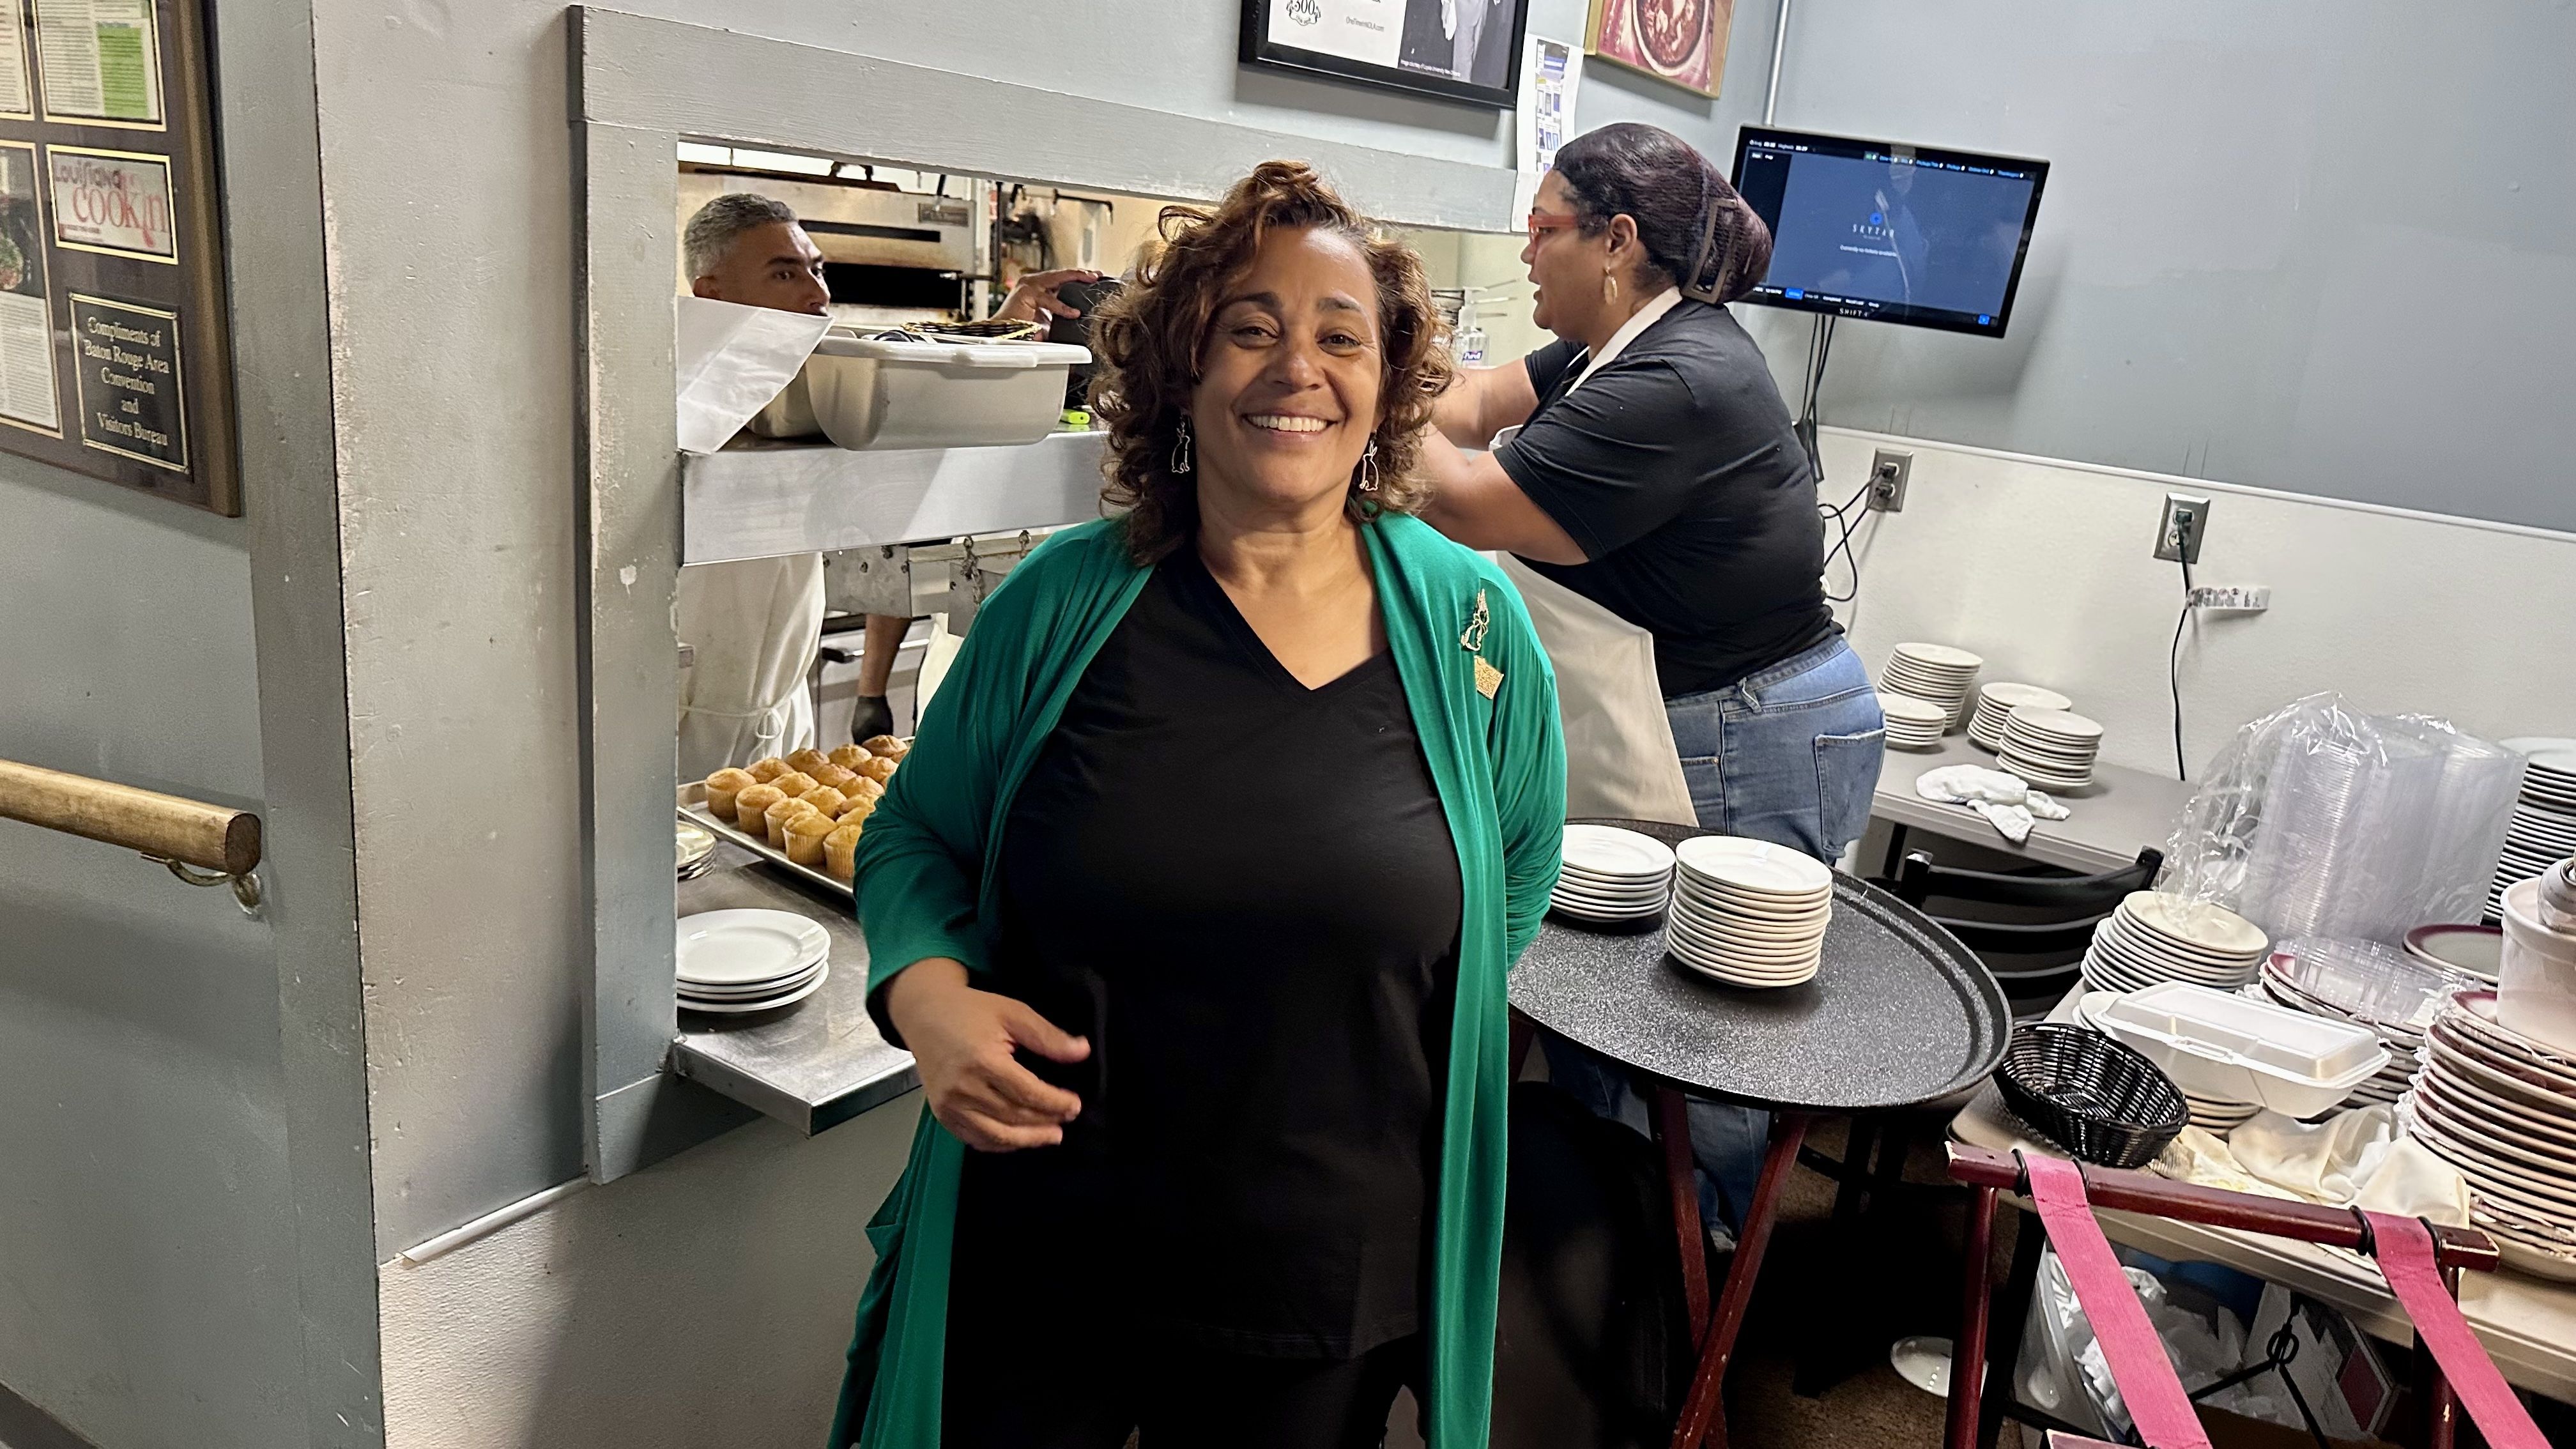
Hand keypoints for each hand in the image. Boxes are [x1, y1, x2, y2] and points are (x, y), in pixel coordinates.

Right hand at [884, 958, 1089, 1150]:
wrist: (925, 1014)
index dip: (1056, 1103)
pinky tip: (1019, 1139)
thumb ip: (1047, 1036)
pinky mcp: (942, 1114)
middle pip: (1014, 1116)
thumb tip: (1081, 1051)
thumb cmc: (968, 1011)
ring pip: (996, 1135)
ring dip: (1027, 1140)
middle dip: (1045, 1121)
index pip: (1028, 1094)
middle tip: (1067, 1119)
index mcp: (983, 1061)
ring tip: (1051, 1136)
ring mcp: (950, 1105)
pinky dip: (1000, 1144)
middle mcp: (963, 1088)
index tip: (1075, 1105)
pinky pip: (975, 1139)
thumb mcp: (1013, 1012)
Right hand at [994, 268, 1103, 325]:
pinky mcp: (1025, 293)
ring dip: (1076, 277)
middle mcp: (1034, 282)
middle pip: (1062, 274)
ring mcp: (1029, 285)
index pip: (1062, 278)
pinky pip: (1048, 299)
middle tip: (1097, 275)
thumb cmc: (1024, 329)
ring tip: (1090, 280)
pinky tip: (1073, 312)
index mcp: (1040, 286)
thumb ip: (1062, 315)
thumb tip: (1082, 318)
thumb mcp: (1049, 320)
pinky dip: (1062, 307)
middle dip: (1081, 273)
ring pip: (1057, 278)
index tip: (1095, 277)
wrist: (1005, 335)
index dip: (1079, 277)